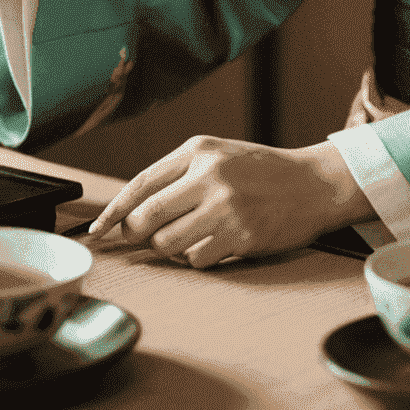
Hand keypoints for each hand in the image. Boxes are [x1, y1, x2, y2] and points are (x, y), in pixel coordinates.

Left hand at [85, 135, 372, 267]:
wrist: (313, 183)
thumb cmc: (261, 171)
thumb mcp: (218, 156)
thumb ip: (178, 177)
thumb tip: (132, 213)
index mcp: (198, 151)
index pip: (140, 184)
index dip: (112, 212)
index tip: (96, 231)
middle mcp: (208, 175)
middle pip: (145, 218)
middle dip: (138, 234)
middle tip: (146, 237)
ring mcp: (225, 207)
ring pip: (168, 244)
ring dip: (172, 248)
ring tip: (192, 235)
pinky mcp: (240, 236)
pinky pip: (197, 259)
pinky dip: (199, 258)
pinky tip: (217, 243)